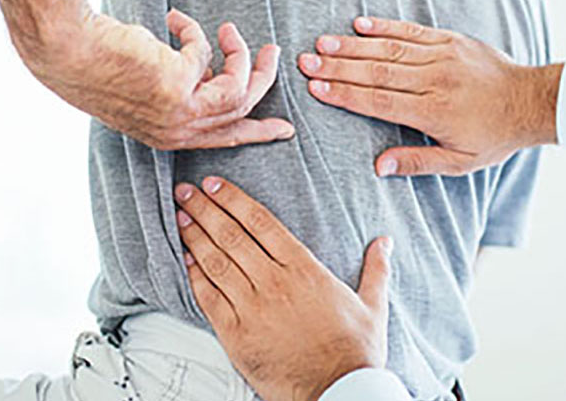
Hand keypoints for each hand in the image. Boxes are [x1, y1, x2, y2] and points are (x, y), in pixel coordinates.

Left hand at [25, 8, 294, 149]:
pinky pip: (206, 52)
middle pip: (243, 111)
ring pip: (238, 87)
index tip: (284, 129)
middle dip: (264, 79)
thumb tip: (210, 71)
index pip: (225, 139)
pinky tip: (172, 18)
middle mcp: (178, 131)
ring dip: (241, 53)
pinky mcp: (179, 84)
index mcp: (169, 136)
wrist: (69, 52)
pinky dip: (193, 31)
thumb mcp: (149, 87)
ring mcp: (180, 111)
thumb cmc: (99, 64)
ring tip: (229, 29)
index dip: (258, 132)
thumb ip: (183, 87)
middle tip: (273, 52)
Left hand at [173, 178, 392, 400]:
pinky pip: (209, 298)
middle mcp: (274, 282)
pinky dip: (195, 276)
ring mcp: (252, 307)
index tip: (215, 185)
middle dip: (205, 209)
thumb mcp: (373, 305)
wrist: (336, 391)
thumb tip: (384, 241)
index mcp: (304, 269)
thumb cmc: (354, 351)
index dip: (234, 199)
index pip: (261, 222)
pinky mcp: (236, 334)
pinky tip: (185, 259)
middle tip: (186, 191)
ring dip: (195, 236)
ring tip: (181, 217)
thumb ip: (376, 269)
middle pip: (232, 235)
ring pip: (216, 262)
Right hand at [298, 17, 561, 176]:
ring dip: (352, 45)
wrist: (531, 101)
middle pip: (377, 71)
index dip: (345, 94)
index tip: (316, 88)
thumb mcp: (459, 162)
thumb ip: (416, 162)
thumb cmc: (493, 136)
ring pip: (389, 48)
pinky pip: (412, 31)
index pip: (379, 101)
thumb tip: (377, 166)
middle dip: (338, 66)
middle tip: (305, 62)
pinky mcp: (450, 40)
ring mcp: (443, 56)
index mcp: (434, 112)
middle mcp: (435, 80)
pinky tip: (359, 24)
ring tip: (321, 43)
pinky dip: (384, 26)